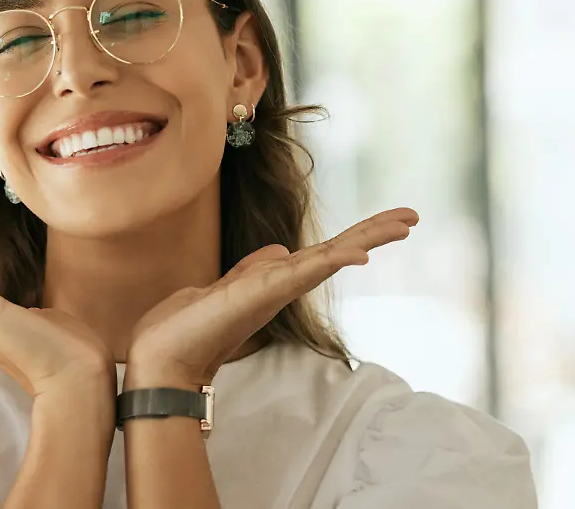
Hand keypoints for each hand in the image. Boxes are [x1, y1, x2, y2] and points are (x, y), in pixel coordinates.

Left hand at [126, 208, 418, 389]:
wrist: (161, 358)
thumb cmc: (186, 328)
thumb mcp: (225, 287)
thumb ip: (253, 269)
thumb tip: (279, 250)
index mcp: (275, 281)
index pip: (324, 252)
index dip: (357, 236)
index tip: (391, 221)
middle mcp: (282, 286)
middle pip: (337, 252)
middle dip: (374, 233)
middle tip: (413, 216)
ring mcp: (275, 290)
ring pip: (330, 257)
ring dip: (367, 239)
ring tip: (403, 223)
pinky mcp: (262, 294)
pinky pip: (304, 272)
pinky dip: (332, 262)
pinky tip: (359, 254)